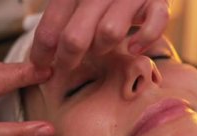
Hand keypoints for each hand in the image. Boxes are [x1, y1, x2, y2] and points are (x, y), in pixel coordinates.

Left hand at [30, 0, 170, 70]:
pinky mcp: (158, 1)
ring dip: (102, 48)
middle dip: (67, 59)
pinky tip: (133, 47)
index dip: (41, 54)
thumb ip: (60, 22)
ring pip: (109, 33)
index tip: (40, 69)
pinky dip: (143, 40)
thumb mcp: (77, 1)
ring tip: (101, 49)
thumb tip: (39, 63)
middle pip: (75, 37)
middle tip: (65, 68)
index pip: (50, 27)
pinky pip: (153, 24)